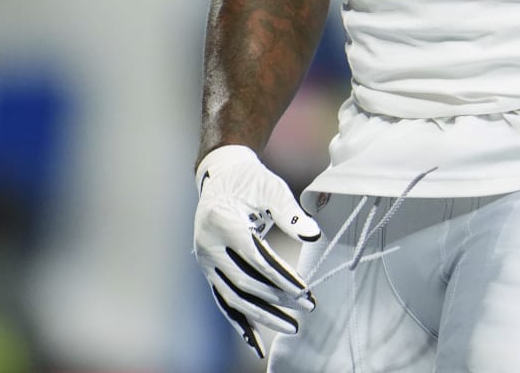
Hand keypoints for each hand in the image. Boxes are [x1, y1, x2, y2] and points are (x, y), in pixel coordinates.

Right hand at [192, 145, 321, 358]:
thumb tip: (314, 234)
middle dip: (277, 298)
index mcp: (223, 223)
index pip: (256, 258)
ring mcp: (206, 262)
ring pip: (233, 298)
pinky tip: (256, 343)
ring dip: (261, 317)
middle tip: (306, 307)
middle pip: (245, 283)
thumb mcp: (271, 188)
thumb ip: (291, 212)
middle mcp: (209, 247)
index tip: (304, 290)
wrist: (221, 176)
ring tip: (290, 327)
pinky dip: (240, 323)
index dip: (281, 277)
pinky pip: (224, 301)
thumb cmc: (249, 180)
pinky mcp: (210, 271)